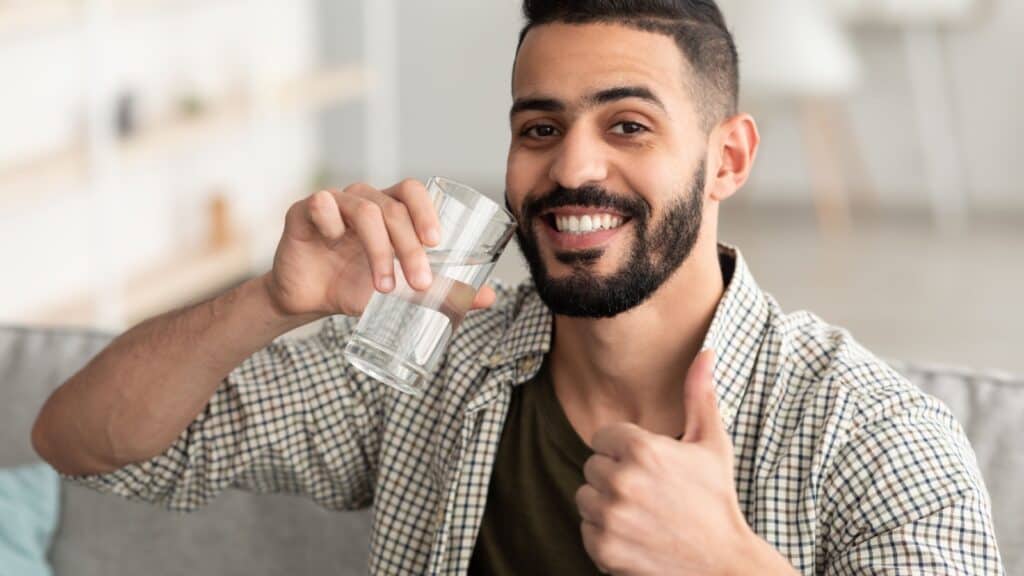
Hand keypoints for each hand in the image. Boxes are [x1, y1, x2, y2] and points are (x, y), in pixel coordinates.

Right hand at [264, 179, 497, 316]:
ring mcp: (333, 203)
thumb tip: (490, 296)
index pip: (412, 191)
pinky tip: (334, 243)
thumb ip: (442, 291)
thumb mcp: (401, 292)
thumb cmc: (356, 287)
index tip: (437, 243)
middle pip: (394, 208)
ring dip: (380, 250)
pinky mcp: (303, 212)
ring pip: (365, 212)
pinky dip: (331, 223)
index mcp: (388, 209)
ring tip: (384, 287)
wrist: (308, 300)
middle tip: (420, 282)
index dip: (426, 210)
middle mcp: (363, 200)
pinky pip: (321, 204)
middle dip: (410, 247)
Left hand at [576, 349, 790, 574]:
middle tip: (649, 493)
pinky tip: (635, 535)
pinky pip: (585, 529)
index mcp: (643, 449)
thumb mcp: (711, 445)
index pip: (604, 437)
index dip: (625, 450)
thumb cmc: (716, 500)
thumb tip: (705, 353)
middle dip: (616, 476)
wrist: (723, 564)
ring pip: (585, 497)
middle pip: (593, 466)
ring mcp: (611, 516)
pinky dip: (604, 534)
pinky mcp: (604, 547)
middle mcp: (623, 481)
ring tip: (641, 513)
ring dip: (607, 505)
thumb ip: (699, 396)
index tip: (649, 467)